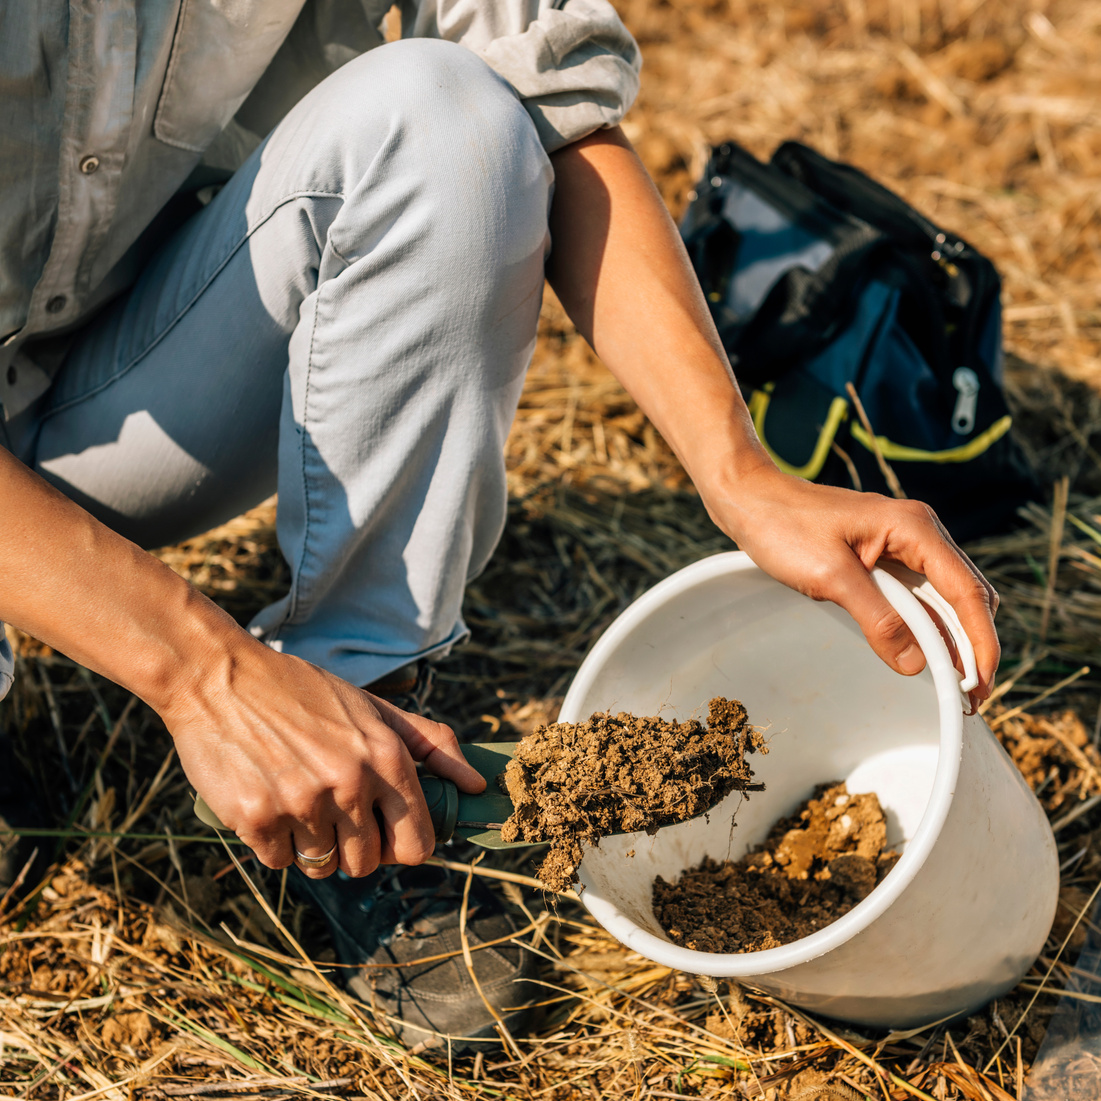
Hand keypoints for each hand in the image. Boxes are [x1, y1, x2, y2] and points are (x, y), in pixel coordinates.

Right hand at [162, 644, 485, 878]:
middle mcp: (350, 783)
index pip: (418, 844)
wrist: (220, 677)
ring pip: (323, 866)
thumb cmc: (302, 691)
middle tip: (333, 811)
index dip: (402, 846)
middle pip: (369, 864)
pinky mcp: (256, 819)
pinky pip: (280, 862)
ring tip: (299, 801)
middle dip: (354, 846)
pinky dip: (275, 843)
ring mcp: (302, 804)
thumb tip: (476, 784)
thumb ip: (430, 744)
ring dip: (314, 845)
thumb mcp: (373, 708)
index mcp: (386, 756)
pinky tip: (269, 800)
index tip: (384, 832)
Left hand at [703, 461, 999, 697]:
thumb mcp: (831, 577)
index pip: (965, 590)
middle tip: (970, 697)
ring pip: (944, 598)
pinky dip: (925, 625)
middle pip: (965, 595)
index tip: (981, 682)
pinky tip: (925, 654)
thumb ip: (878, 619)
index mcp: (914, 528)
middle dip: (972, 646)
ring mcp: (903, 544)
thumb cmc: (785, 527)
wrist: (751, 500)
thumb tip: (917, 664)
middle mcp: (919, 532)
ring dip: (950, 639)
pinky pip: (917, 595)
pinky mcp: (885, 556)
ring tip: (953, 685)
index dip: (980, 640)